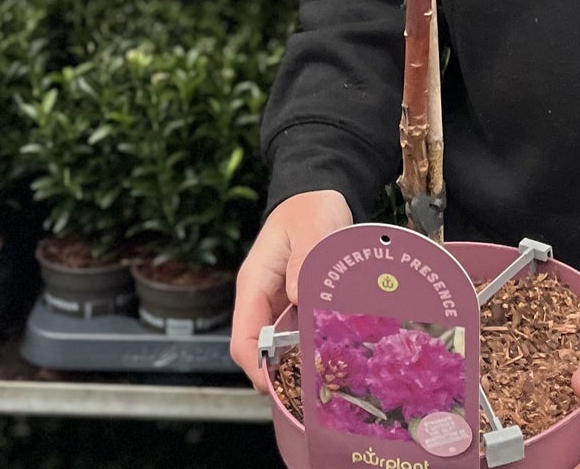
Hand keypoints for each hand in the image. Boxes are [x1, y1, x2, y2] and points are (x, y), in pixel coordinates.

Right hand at [229, 189, 353, 389]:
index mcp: (254, 283)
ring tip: (327, 373)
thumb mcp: (310, 226)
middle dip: (282, 370)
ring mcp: (280, 303)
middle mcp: (262, 299)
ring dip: (299, 360)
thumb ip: (304, 257)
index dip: (258, 366)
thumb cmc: (311, 207)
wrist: (319, 194)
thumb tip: (297, 296)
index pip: (244, 337)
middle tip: (313, 385)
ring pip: (281, 345)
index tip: (280, 384)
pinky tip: (335, 351)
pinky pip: (300, 333)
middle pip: (261, 349)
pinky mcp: (298, 304)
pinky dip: (312, 345)